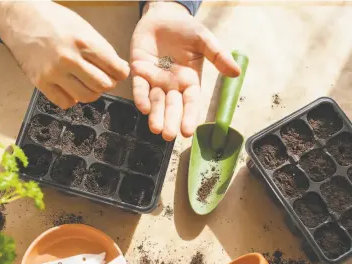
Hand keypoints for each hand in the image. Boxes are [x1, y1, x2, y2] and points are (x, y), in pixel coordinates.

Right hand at [0, 1, 129, 108]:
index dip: (121, 73)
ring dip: (92, 92)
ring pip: (87, 97)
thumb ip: (102, 49)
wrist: (20, 17)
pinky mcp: (41, 82)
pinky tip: (70, 87)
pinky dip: (72, 98)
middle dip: (108, 83)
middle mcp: (69, 58)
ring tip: (87, 83)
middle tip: (103, 77)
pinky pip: (66, 102)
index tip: (119, 72)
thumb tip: (121, 69)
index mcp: (83, 42)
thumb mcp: (83, 27)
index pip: (116, 69)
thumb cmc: (54, 20)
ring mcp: (54, 72)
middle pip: (103, 85)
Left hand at [130, 2, 239, 140]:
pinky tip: (143, 108)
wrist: (162, 15)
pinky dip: (141, 97)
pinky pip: (140, 88)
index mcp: (190, 81)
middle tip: (168, 136)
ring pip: (156, 101)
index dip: (189, 117)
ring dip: (155, 115)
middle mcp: (172, 85)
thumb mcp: (204, 40)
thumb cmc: (185, 29)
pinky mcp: (139, 73)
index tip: (188, 132)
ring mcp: (155, 80)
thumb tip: (236, 72)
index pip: (190, 103)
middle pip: (172, 107)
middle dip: (170, 121)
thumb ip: (218, 55)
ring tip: (155, 129)